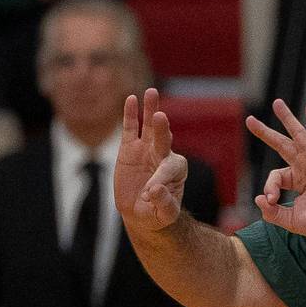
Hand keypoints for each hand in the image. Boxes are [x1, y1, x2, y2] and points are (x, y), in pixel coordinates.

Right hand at [114, 88, 186, 231]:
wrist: (142, 212)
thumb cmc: (158, 213)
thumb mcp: (164, 214)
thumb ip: (164, 203)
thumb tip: (155, 190)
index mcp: (177, 170)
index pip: (169, 168)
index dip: (160, 180)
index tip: (150, 194)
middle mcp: (163, 154)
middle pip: (164, 139)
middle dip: (162, 129)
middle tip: (160, 117)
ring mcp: (146, 148)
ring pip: (150, 127)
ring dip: (151, 110)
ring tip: (152, 92)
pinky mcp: (129, 148)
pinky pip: (130, 128)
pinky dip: (130, 114)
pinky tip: (131, 98)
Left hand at [246, 99, 305, 241]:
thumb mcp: (290, 220)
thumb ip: (272, 212)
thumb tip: (259, 199)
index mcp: (297, 182)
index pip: (276, 176)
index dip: (269, 186)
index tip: (271, 200)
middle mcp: (305, 168)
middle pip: (281, 144)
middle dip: (265, 132)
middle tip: (249, 120)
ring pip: (297, 135)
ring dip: (287, 118)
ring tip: (276, 103)